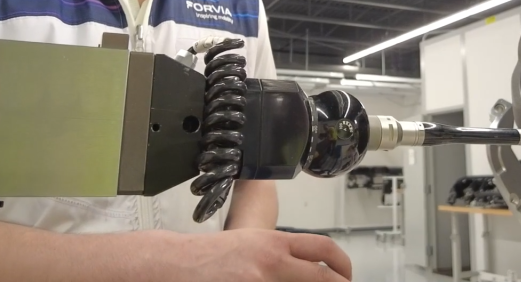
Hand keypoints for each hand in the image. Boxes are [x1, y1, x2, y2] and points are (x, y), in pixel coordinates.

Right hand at [137, 229, 351, 281]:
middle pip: (322, 278)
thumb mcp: (251, 245)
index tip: (346, 276)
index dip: (343, 264)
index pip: (323, 248)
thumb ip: (280, 256)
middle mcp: (270, 262)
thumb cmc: (209, 257)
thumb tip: (311, 270)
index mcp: (273, 243)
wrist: (174, 264)